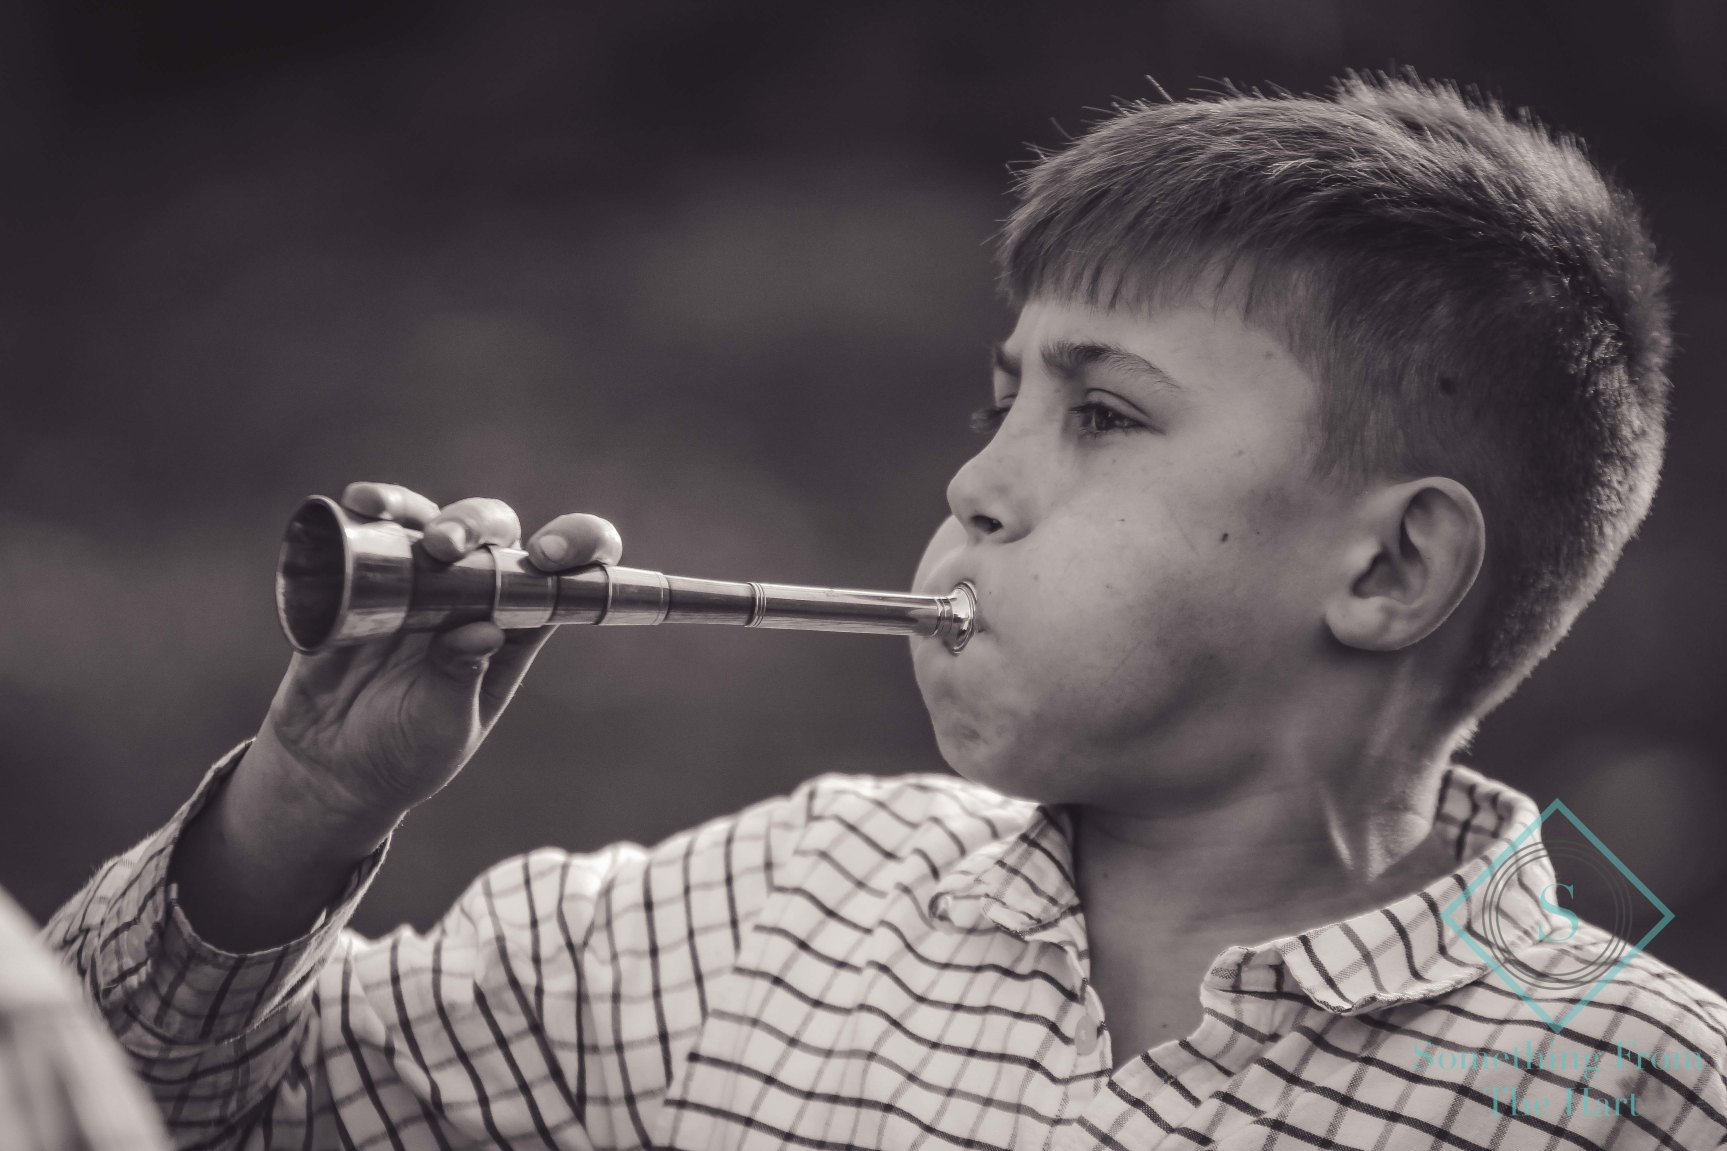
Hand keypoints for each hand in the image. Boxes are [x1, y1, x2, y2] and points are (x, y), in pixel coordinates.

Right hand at [251, 481, 623, 840]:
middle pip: (498, 535)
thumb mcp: (443, 726)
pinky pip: (379, 527)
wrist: (328, 766)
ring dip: (434, 515)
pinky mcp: (368, 572)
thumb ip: (461, 680)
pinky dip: (378, 507)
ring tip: (423, 538)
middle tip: (449, 547)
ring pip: (441, 519)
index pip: (564, 578)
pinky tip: (364, 504)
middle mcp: (476, 593)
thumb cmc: (406, 752)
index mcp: (517, 628)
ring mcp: (423, 578)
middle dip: (481, 526)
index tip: (552, 557)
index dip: (576, 552)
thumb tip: (486, 630)